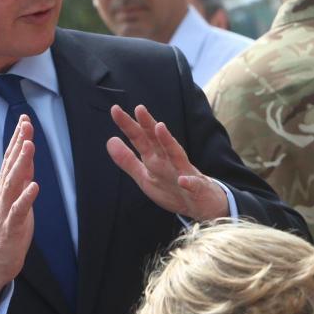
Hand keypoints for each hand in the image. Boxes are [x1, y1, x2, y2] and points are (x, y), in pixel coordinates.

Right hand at [0, 115, 38, 298]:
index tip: (24, 119)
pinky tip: (34, 186)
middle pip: (10, 165)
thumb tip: (28, 157)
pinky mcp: (11, 226)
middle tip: (26, 124)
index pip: (10, 158)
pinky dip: (26, 197)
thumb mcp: (17, 198)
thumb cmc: (9, 227)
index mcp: (4, 187)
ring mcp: (5, 209)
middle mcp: (2, 194)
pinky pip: (19, 210)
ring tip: (29, 146)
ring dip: (21, 164)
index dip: (17, 139)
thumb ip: (22, 178)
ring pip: (13, 183)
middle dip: (18, 143)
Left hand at [106, 104, 228, 220]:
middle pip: (157, 141)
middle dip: (148, 125)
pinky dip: (188, 182)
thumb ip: (128, 160)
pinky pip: (192, 185)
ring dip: (168, 142)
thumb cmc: (173, 188)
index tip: (115, 110)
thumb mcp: (145, 176)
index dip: (128, 125)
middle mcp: (169, 161)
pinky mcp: (196, 189)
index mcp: (155, 159)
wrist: (203, 205)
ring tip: (160, 128)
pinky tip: (183, 180)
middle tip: (139, 108)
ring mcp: (183, 173)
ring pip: (176, 155)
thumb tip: (110, 140)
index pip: (140, 139)